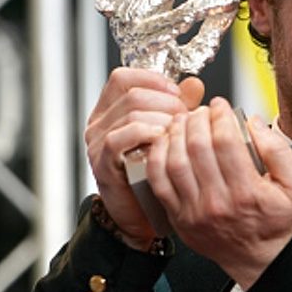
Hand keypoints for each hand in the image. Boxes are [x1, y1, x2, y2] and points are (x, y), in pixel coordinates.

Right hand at [84, 68, 204, 246]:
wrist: (143, 213)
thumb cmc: (155, 171)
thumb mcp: (169, 132)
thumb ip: (178, 106)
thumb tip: (194, 84)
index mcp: (110, 110)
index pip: (123, 78)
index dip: (153, 80)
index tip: (178, 93)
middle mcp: (99, 123)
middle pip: (132, 94)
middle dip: (166, 102)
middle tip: (185, 117)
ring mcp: (97, 143)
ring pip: (130, 113)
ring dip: (162, 119)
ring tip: (178, 132)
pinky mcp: (102, 163)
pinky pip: (120, 138)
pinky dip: (146, 134)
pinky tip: (163, 142)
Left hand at [147, 96, 291, 287]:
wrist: (258, 258)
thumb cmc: (275, 221)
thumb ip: (280, 151)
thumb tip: (254, 123)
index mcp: (247, 192)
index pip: (225, 141)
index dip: (220, 116)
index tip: (221, 106)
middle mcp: (218, 203)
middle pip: (197, 146)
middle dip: (198, 119)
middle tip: (202, 111)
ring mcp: (195, 211)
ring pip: (175, 160)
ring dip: (176, 133)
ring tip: (184, 121)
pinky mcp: (179, 217)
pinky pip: (159, 180)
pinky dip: (158, 156)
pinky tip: (167, 142)